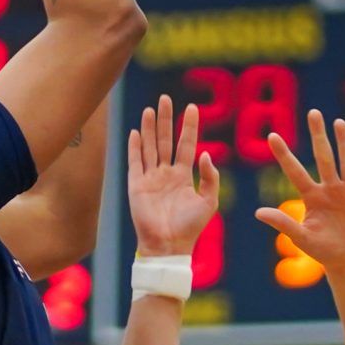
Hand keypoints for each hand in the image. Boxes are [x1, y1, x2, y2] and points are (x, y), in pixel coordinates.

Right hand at [128, 97, 219, 257]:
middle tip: (165, 98)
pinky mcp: (136, 185)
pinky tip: (136, 132)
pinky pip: (135, 162)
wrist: (169, 245)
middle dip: (166, 119)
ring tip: (151, 109)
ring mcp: (150, 178)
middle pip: (165, 140)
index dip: (189, 126)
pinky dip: (135, 147)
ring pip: (150, 147)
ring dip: (150, 128)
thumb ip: (210, 177)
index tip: (192, 108)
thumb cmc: (190, 226)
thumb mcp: (209, 201)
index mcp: (183, 175)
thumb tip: (206, 154)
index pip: (186, 144)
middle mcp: (165, 173)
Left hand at [256, 109, 344, 276]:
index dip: (284, 154)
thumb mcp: (301, 238)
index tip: (271, 135)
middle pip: (323, 157)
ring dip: (344, 143)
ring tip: (339, 122)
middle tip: (313, 113)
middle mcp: (330, 189)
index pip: (295, 171)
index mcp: (312, 196)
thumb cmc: (323, 251)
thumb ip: (283, 223)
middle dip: (318, 136)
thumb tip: (257, 212)